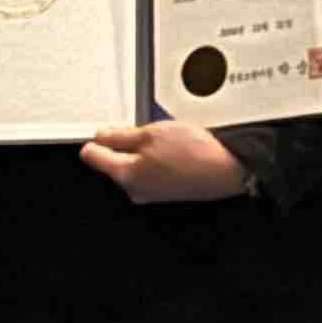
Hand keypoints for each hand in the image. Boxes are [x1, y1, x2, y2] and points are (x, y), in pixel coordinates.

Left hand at [79, 122, 250, 203]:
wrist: (229, 169)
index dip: (98, 137)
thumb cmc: (196, 153)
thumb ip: (119, 135)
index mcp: (125, 175)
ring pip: (135, 166)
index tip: (108, 129)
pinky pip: (153, 172)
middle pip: (114, 161)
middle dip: (125, 144)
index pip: (92, 155)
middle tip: (147, 131)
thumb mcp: (152, 133)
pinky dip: (160, 159)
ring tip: (168, 140)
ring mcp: (152, 193)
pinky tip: (178, 151)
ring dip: (145, 151)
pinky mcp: (168, 192)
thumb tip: (101, 136)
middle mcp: (134, 189)